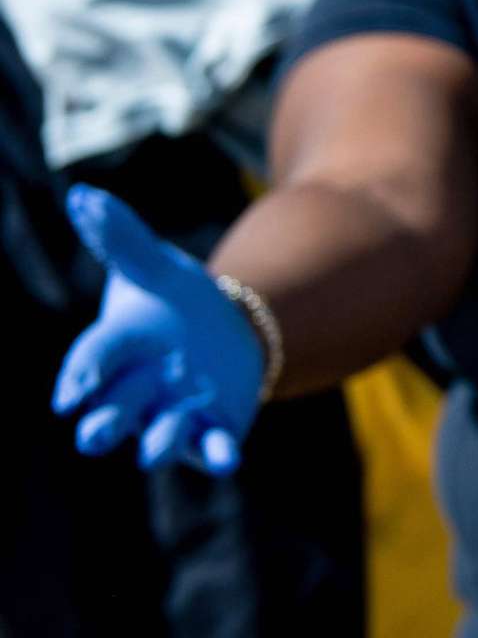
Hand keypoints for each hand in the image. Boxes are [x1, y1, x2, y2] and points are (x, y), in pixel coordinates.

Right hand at [51, 185, 264, 474]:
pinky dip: (219, 456)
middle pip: (111, 416)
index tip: (71, 393)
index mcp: (115, 357)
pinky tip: (229, 459)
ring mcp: (173, 417)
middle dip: (104, 424)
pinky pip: (213, 450)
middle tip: (95, 430)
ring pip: (157, 441)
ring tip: (158, 444)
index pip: (90, 366)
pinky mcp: (213, 431)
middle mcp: (136, 395)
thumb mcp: (154, 265)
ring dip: (157, 441)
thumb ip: (120, 236)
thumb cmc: (173, 301)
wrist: (228, 328)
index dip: (79, 378)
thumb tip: (83, 195)